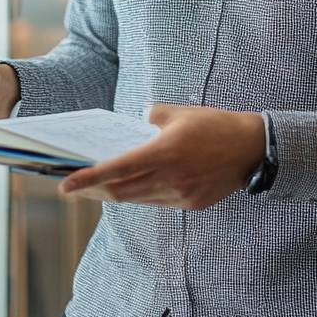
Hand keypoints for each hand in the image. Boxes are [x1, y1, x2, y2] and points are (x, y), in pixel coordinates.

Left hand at [60, 104, 264, 209]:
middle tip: (73, 187)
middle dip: (93, 190)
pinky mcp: (191, 204)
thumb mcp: (178, 112)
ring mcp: (180, 195)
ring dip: (115, 194)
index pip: (116, 169)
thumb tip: (137, 128)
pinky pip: (157, 202)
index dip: (87, 178)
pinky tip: (132, 187)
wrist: (252, 148)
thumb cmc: (213, 124)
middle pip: (120, 191)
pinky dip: (141, 195)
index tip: (65, 184)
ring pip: (137, 199)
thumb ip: (151, 118)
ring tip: (97, 187)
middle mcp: (169, 178)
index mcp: (163, 152)